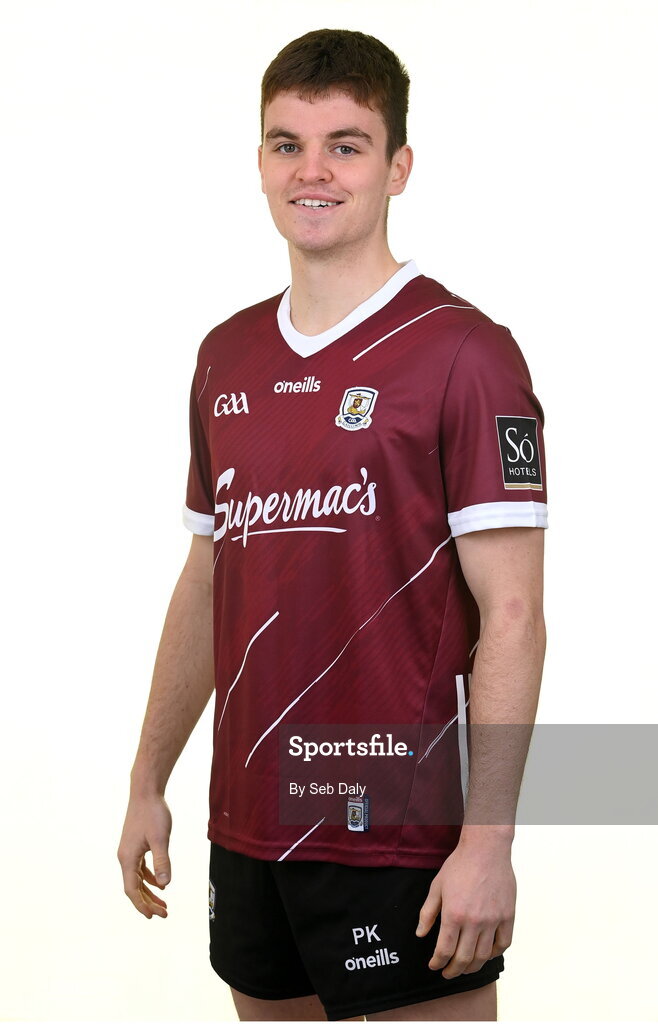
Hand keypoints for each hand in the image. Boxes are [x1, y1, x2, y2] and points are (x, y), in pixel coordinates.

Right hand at [117, 792, 172, 918]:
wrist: (145, 791)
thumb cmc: (153, 813)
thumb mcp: (161, 838)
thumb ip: (162, 861)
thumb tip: (165, 884)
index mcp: (128, 858)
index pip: (132, 890)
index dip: (142, 905)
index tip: (154, 916)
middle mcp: (125, 857)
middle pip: (134, 887)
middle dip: (148, 902)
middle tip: (164, 913)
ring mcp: (129, 851)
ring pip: (137, 879)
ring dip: (149, 892)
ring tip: (163, 904)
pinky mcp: (135, 845)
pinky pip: (140, 868)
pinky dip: (149, 878)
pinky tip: (160, 883)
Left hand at [415, 838, 515, 977]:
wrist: (486, 849)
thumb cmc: (460, 865)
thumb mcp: (437, 886)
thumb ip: (428, 912)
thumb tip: (420, 934)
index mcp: (454, 914)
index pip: (444, 950)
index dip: (438, 962)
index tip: (434, 966)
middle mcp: (474, 921)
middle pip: (464, 958)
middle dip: (453, 970)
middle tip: (448, 973)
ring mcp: (493, 920)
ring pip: (484, 955)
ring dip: (473, 967)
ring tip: (465, 968)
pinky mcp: (508, 916)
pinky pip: (503, 944)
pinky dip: (495, 954)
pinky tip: (487, 954)